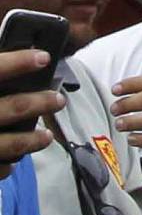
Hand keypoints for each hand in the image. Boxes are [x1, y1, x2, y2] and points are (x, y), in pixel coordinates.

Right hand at [0, 54, 62, 175]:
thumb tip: (10, 50)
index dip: (18, 62)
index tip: (45, 57)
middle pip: (13, 107)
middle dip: (41, 103)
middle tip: (59, 100)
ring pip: (10, 143)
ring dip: (33, 140)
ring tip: (46, 136)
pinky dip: (8, 164)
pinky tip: (17, 159)